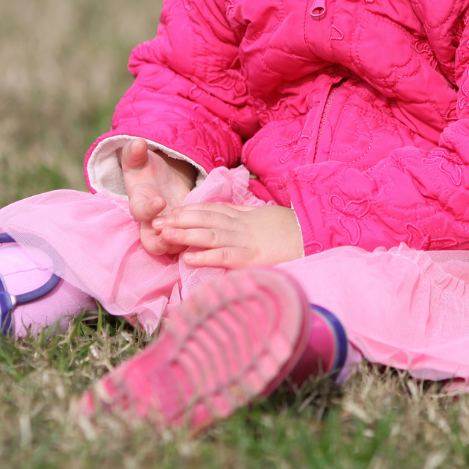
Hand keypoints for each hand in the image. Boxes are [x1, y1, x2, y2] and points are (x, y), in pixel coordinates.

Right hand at [121, 138, 196, 255]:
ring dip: (184, 244)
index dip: (148, 209)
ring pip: (173, 248)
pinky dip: (200, 239)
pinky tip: (213, 230)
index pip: (139, 212)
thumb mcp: (138, 158)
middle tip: (175, 234)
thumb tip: (138, 143)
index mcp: (138, 203)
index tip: (160, 201)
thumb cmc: (144, 168)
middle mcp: (151, 221)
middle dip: (163, 242)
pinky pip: (190, 241)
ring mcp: (169, 228)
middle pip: (152, 243)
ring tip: (198, 235)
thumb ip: (135, 152)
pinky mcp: (185, 229)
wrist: (159, 177)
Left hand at [153, 202, 303, 267]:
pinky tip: (188, 258)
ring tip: (163, 235)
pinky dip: (206, 256)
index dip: (185, 211)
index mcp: (241, 216)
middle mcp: (239, 225)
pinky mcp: (252, 257)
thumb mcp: (262, 218)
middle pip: (203, 219)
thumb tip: (220, 217)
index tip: (165, 212)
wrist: (314, 235)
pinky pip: (226, 256)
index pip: (208, 210)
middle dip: (178, 220)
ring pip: (209, 234)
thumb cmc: (288, 229)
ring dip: (184, 234)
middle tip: (154, 221)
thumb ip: (241, 217)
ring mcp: (245, 240)